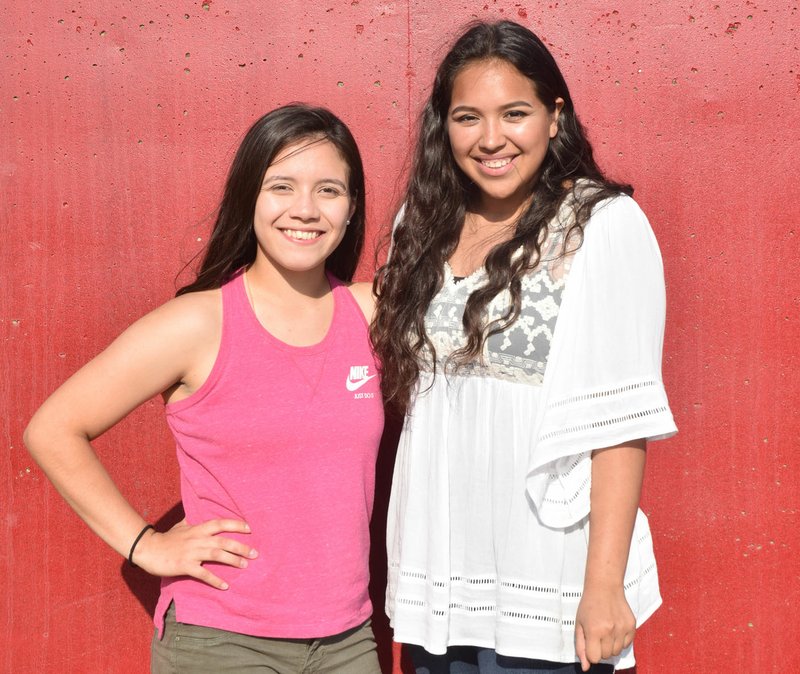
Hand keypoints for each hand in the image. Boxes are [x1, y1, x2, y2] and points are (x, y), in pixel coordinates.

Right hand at [131, 518, 256, 589]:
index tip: (249, 528)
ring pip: (217, 555)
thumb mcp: (181, 525)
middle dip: (241, 547)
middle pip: (223, 541)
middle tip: (255, 553)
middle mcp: (197, 539)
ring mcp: (191, 552)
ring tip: (245, 566)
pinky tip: (225, 586)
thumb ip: (192, 521)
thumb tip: (196, 513)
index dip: (235, 524)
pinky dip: (215, 580)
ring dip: (232, 560)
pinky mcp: (185, 566)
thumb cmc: (166, 538)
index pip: (220, 523)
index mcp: (197, 529)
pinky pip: (203, 573)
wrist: (148, 549)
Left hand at [575, 583, 635, 670]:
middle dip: (600, 648)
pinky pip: (627, 645)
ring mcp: (622, 628)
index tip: (589, 642)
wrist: (605, 586)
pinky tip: (615, 627)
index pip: (594, 658)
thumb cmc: (589, 605)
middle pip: (606, 656)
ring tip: (606, 630)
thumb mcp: (579, 624)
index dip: (590, 652)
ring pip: (616, 652)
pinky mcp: (632, 626)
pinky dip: (621, 640)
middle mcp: (610, 631)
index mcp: (594, 630)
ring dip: (610, 645)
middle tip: (597, 633)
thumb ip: (581, 647)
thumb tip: (585, 668)